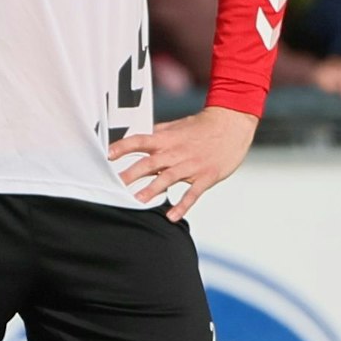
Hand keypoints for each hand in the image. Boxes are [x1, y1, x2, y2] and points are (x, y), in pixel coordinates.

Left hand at [108, 106, 256, 221]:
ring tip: (137, 200)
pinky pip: (193, 193)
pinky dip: (182, 205)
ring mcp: (192, 165)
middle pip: (149, 163)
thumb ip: (157, 134)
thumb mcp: (176, 126)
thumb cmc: (202, 126)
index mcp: (166, 139)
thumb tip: (139, 138)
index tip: (108, 155)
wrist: (232, 125)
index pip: (140, 141)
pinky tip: (171, 216)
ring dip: (152, 189)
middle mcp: (176, 152)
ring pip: (168, 178)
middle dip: (131, 174)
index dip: (123, 147)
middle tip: (115, 185)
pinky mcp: (207, 176)